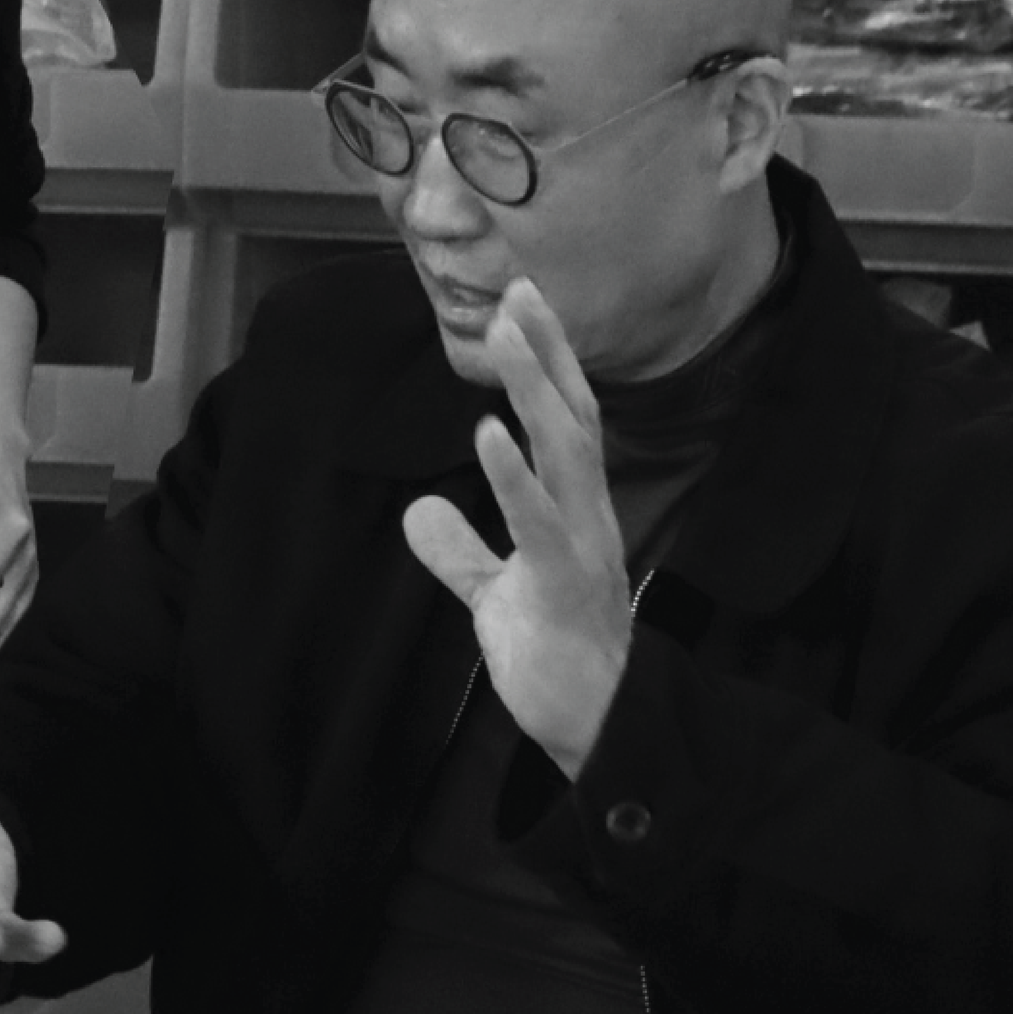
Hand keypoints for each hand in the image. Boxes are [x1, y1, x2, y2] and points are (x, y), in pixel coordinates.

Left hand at [401, 279, 633, 781]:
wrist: (594, 726)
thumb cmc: (554, 659)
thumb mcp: (496, 594)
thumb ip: (462, 551)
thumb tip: (417, 511)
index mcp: (575, 512)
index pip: (566, 421)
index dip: (548, 362)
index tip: (524, 304)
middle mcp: (588, 515)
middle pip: (572, 416)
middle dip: (548, 351)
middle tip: (521, 287)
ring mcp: (581, 546)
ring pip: (565, 451)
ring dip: (535, 388)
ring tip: (507, 334)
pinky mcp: (561, 585)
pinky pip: (539, 521)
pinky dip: (513, 474)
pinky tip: (487, 432)